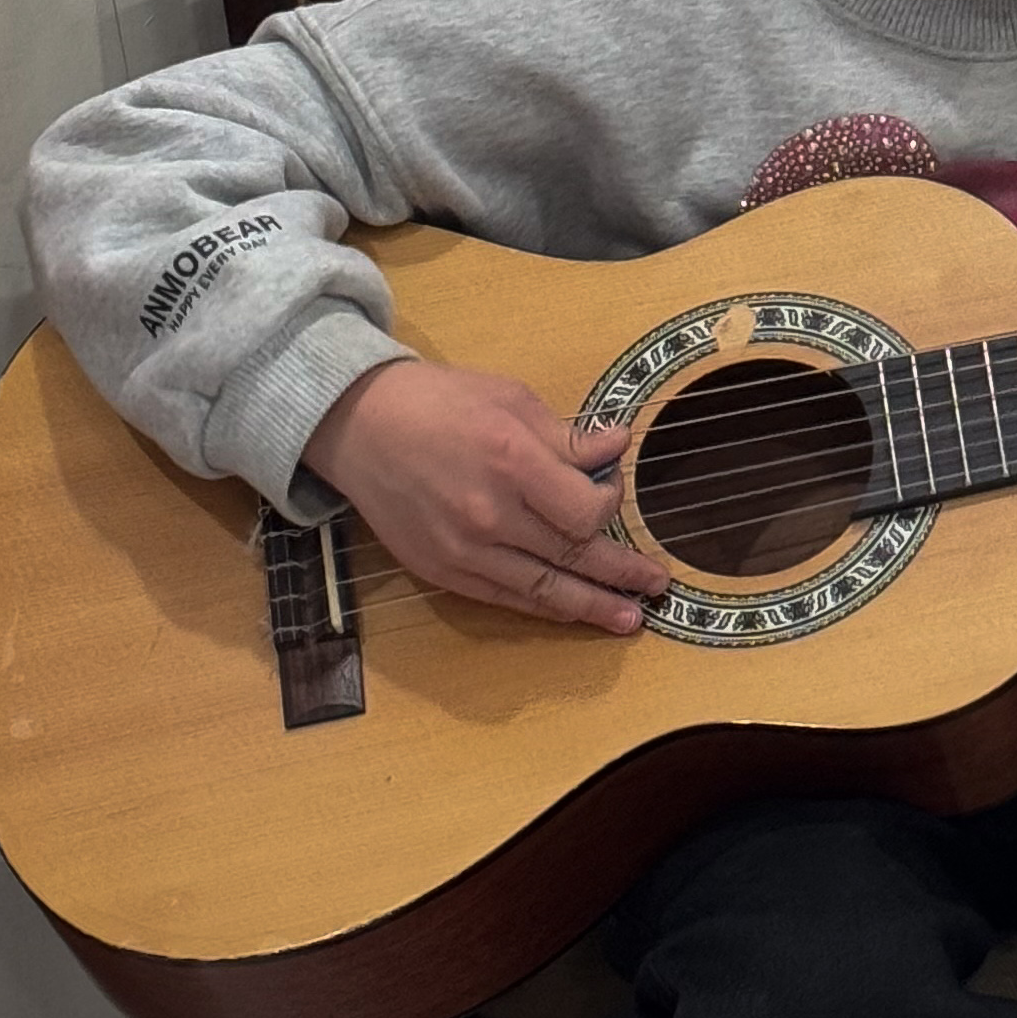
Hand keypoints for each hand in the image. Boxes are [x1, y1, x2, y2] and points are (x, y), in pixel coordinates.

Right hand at [303, 359, 665, 632]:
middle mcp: (489, 514)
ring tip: (628, 618)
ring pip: (543, 589)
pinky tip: (572, 612)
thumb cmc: (438, 403)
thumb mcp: (511, 399)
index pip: (585, 511)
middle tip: (656, 584)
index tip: (611, 493)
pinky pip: (506, 598)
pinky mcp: (443, 570)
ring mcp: (464, 549)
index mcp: (510, 461)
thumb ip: (567, 435)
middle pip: (572, 555)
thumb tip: (617, 446)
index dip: (610, 507)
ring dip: (591, 606)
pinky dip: (543, 607)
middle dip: (621, 573)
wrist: (360, 426)